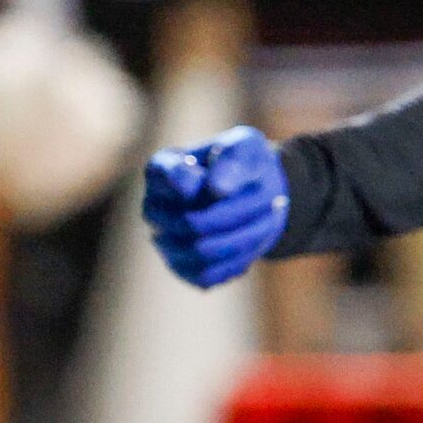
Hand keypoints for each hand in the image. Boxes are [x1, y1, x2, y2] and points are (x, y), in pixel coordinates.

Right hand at [141, 125, 288, 287]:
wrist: (255, 191)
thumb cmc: (244, 163)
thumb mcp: (245, 146)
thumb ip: (232, 158)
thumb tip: (217, 190)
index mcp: (161, 169)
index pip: (174, 179)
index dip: (207, 183)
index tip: (232, 178)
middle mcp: (154, 207)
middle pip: (191, 223)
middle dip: (237, 215)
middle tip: (268, 200)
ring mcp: (164, 241)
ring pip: (200, 252)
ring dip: (243, 239)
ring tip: (267, 220)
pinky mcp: (182, 268)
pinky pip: (206, 275)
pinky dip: (237, 261)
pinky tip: (252, 243)